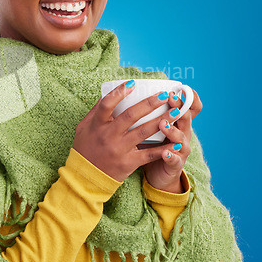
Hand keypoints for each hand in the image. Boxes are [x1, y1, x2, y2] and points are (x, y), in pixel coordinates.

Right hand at [72, 81, 186, 181]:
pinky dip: (164, 148)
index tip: (132, 83)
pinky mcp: (128, 162)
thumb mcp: (84, 127)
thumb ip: (96, 111)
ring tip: (176, 112)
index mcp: (97, 124)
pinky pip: (149, 154)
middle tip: (164, 95)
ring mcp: (119, 149)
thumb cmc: (85, 148)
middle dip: (149, 104)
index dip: (119, 92)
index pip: (107, 104)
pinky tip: (177, 142)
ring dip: (162, 121)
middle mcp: (108, 135)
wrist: (86, 177)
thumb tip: (108, 92)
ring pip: (144, 132)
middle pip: (131, 115)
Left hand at [142, 89, 202, 192]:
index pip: (190, 106)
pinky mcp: (175, 164)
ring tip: (163, 124)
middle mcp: (182, 133)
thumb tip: (130, 89)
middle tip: (170, 98)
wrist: (158, 173)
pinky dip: (170, 155)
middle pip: (186, 117)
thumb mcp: (151, 126)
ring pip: (180, 138)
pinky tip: (164, 153)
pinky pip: (174, 160)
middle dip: (178, 107)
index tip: (175, 88)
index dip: (188, 97)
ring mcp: (180, 149)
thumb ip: (146, 111)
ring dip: (172, 130)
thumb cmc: (152, 145)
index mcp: (176, 122)